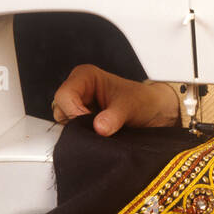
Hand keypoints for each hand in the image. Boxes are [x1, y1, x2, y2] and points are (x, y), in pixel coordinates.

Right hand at [51, 65, 179, 135]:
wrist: (153, 112)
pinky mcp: (81, 120)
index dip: (74, 112)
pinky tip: (99, 135)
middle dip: (77, 123)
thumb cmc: (142, 100)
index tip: (92, 123)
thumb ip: (114, 117)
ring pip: (64, 122)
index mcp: (85, 76)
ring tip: (102, 130)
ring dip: (81, 131)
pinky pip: (73, 131)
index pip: (65, 95)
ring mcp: (78, 105)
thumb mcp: (129, 107)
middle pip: (60, 109)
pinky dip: (84, 136)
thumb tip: (99, 128)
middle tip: (98, 129)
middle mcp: (78, 89)